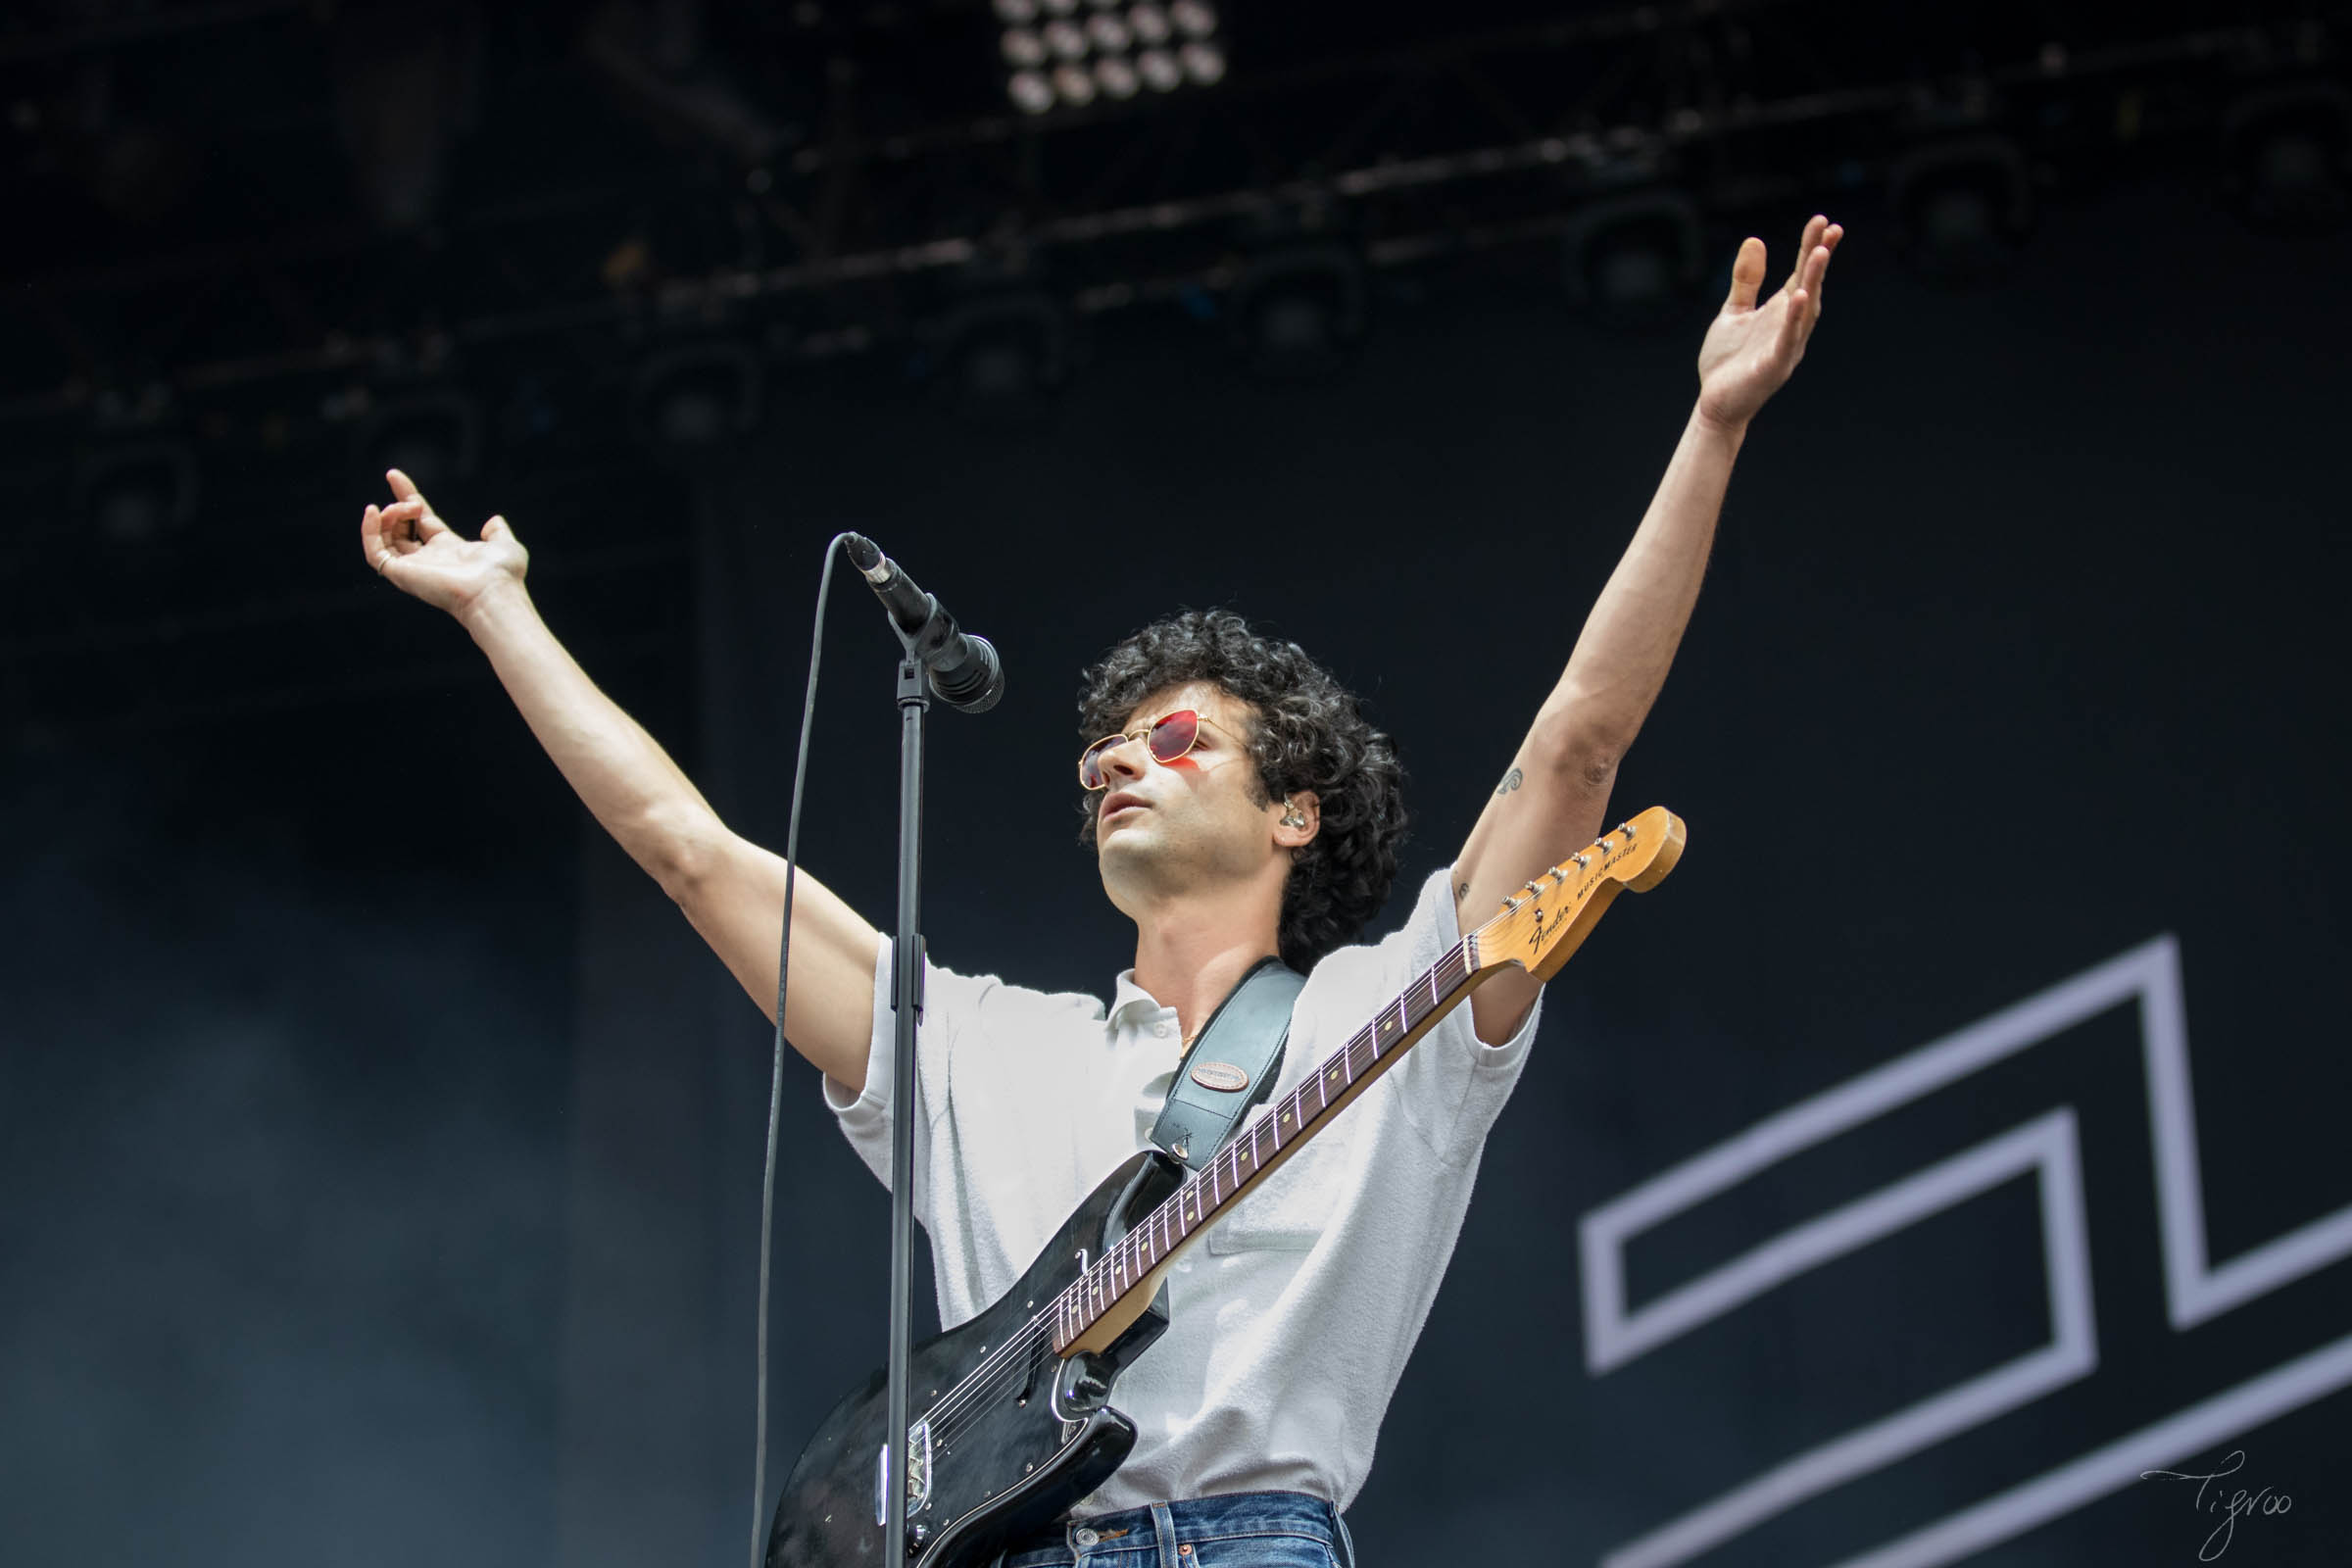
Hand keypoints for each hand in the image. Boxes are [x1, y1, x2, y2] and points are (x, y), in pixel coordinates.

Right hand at [360, 468, 527, 620]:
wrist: (492, 592)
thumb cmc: (501, 574)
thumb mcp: (505, 545)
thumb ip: (498, 532)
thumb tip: (494, 520)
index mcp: (447, 548)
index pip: (420, 519)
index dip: (408, 496)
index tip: (393, 475)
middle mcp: (427, 558)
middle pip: (401, 527)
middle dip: (399, 506)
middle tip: (413, 504)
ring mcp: (412, 567)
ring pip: (385, 537)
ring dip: (388, 516)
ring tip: (403, 509)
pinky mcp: (400, 574)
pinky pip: (374, 552)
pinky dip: (369, 531)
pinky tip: (374, 512)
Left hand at [1694, 214, 1842, 433]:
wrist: (1715, 403)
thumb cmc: (1728, 360)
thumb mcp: (1733, 311)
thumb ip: (1746, 280)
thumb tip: (1755, 240)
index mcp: (1781, 311)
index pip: (1800, 273)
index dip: (1811, 247)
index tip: (1823, 221)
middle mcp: (1790, 325)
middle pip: (1809, 285)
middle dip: (1819, 257)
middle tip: (1830, 228)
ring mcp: (1785, 346)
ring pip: (1806, 310)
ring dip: (1813, 281)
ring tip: (1819, 253)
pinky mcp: (1774, 366)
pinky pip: (1788, 339)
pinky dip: (1796, 319)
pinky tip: (1801, 297)